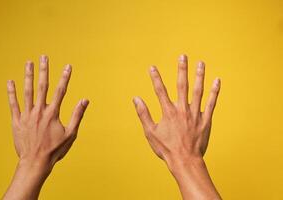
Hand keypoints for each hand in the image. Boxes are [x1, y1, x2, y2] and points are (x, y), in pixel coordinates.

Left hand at [4, 55, 88, 199]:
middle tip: (43, 57)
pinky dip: (11, 93)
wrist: (36, 162)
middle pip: (42, 86)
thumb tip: (85, 101)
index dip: (65, 77)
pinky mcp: (17, 121)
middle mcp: (39, 111)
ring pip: (27, 92)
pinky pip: (13, 104)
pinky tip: (10, 82)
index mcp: (53, 113)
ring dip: (28, 76)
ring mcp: (27, 115)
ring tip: (28, 63)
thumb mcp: (71, 134)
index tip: (68, 66)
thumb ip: (77, 115)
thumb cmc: (54, 150)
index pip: (60, 91)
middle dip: (44, 70)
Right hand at [133, 54, 220, 198]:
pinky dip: (215, 92)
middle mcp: (182, 110)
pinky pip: (212, 103)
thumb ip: (143, 114)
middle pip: (182, 85)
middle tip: (183, 56)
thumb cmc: (166, 148)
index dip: (155, 78)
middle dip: (182, 69)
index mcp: (168, 112)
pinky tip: (217, 80)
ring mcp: (195, 114)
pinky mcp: (206, 120)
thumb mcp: (150, 132)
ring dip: (199, 76)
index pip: (160, 91)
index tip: (152, 67)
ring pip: (198, 91)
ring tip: (200, 63)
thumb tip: (136, 99)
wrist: (185, 161)